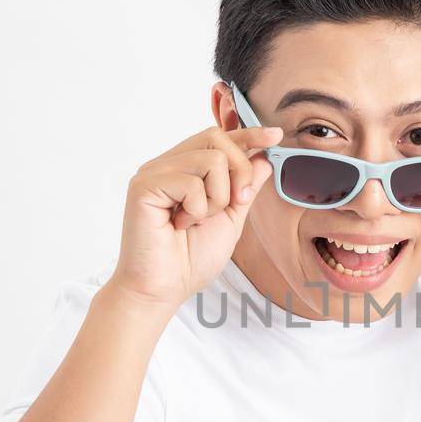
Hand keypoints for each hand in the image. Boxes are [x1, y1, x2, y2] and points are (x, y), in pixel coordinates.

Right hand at [107, 123, 281, 309]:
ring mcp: (154, 173)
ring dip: (217, 197)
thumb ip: (245, 187)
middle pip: (217, 138)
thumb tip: (263, 159)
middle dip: (239, 171)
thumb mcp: (231, 218)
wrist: (164, 288)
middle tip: (235, 203)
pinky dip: (198, 208)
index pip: (218, 138)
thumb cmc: (191, 259)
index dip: (248, 133)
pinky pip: (191, 181)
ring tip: (197, 220)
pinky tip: (180, 224)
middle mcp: (167, 165)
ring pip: (210, 159)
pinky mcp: (144, 186)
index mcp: (184, 169)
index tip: (276, 135)